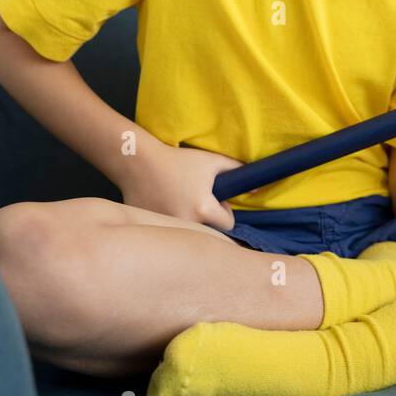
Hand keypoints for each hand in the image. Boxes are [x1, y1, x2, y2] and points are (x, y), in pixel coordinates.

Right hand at [119, 141, 245, 231]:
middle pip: (210, 234)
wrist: (139, 163)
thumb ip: (237, 171)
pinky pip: (169, 234)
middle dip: (210, 222)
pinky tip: (164, 206)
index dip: (226, 212)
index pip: (229, 225)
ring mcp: (167, 230)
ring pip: (190, 235)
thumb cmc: (178, 160)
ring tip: (181, 203)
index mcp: (203, 209)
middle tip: (198, 202)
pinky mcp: (152, 231)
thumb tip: (256, 186)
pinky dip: (170, 225)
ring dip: (191, 224)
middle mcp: (186, 224)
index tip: (217, 201)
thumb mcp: (212, 161)